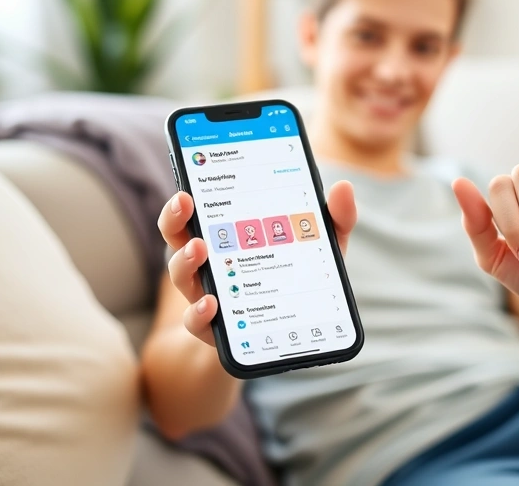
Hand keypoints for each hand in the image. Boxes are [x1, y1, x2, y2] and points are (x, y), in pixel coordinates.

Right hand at [156, 181, 357, 345]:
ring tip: (199, 249)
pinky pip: (196, 321)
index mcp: (228, 235)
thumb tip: (343, 187)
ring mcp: (208, 293)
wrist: (292, 336)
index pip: (198, 210)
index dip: (185, 197)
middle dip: (175, 217)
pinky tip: (211, 303)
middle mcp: (210, 262)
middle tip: (185, 202)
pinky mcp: (215, 328)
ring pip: (181, 274)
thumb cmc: (301, 278)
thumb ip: (334, 218)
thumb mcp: (321, 246)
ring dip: (184, 260)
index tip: (189, 182)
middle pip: (178, 236)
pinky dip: (198, 312)